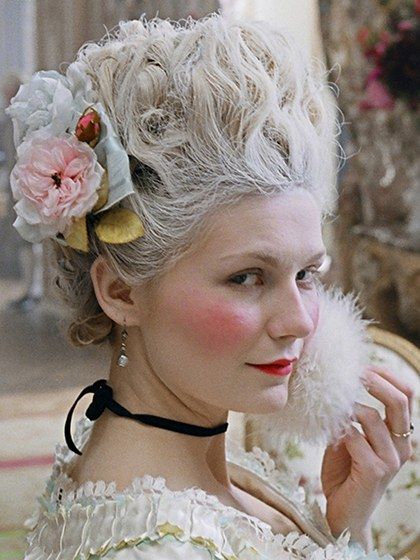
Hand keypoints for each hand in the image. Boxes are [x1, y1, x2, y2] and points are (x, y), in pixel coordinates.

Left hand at [320, 365, 414, 548]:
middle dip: (375, 380)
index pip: (407, 395)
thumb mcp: (350, 438)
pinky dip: (339, 430)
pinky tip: (330, 435)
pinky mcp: (375, 471)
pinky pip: (355, 437)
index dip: (388, 375)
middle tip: (353, 373)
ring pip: (372, 416)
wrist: (343, 513)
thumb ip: (352, 416)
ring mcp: (390, 459)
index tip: (365, 365)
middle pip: (399, 400)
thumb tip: (338, 386)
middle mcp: (401, 445)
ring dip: (347, 407)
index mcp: (399, 435)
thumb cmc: (345, 472)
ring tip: (331, 408)